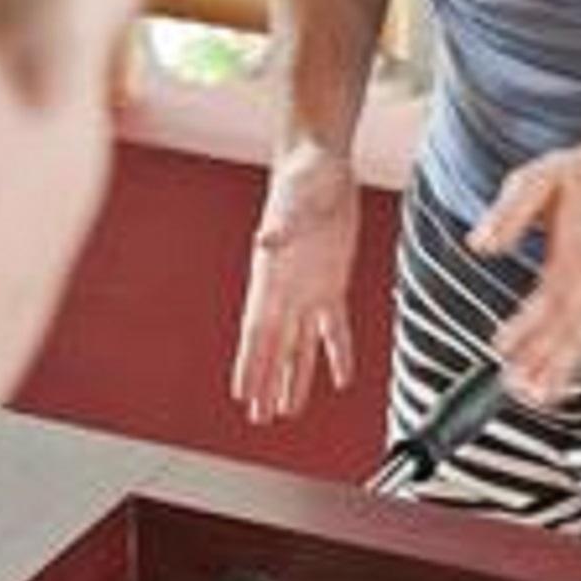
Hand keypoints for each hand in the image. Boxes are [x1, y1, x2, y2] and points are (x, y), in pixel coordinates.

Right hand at [233, 146, 359, 425]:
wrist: (320, 162)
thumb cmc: (303, 175)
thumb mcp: (296, 197)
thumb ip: (284, 222)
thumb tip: (267, 241)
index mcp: (272, 275)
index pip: (258, 330)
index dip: (250, 364)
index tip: (241, 394)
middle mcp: (286, 290)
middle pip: (274, 347)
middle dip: (266, 383)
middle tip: (259, 418)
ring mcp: (308, 288)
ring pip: (299, 345)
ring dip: (294, 378)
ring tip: (287, 410)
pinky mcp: (333, 282)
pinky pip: (334, 327)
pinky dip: (337, 353)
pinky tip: (339, 379)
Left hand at [467, 137, 580, 410]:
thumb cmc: (579, 176)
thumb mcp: (536, 180)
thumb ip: (508, 215)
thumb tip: (480, 246)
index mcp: (576, 247)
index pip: (549, 294)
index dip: (527, 326)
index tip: (501, 349)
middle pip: (572, 326)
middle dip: (548, 363)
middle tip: (522, 393)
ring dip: (564, 370)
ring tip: (540, 399)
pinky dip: (578, 359)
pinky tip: (561, 382)